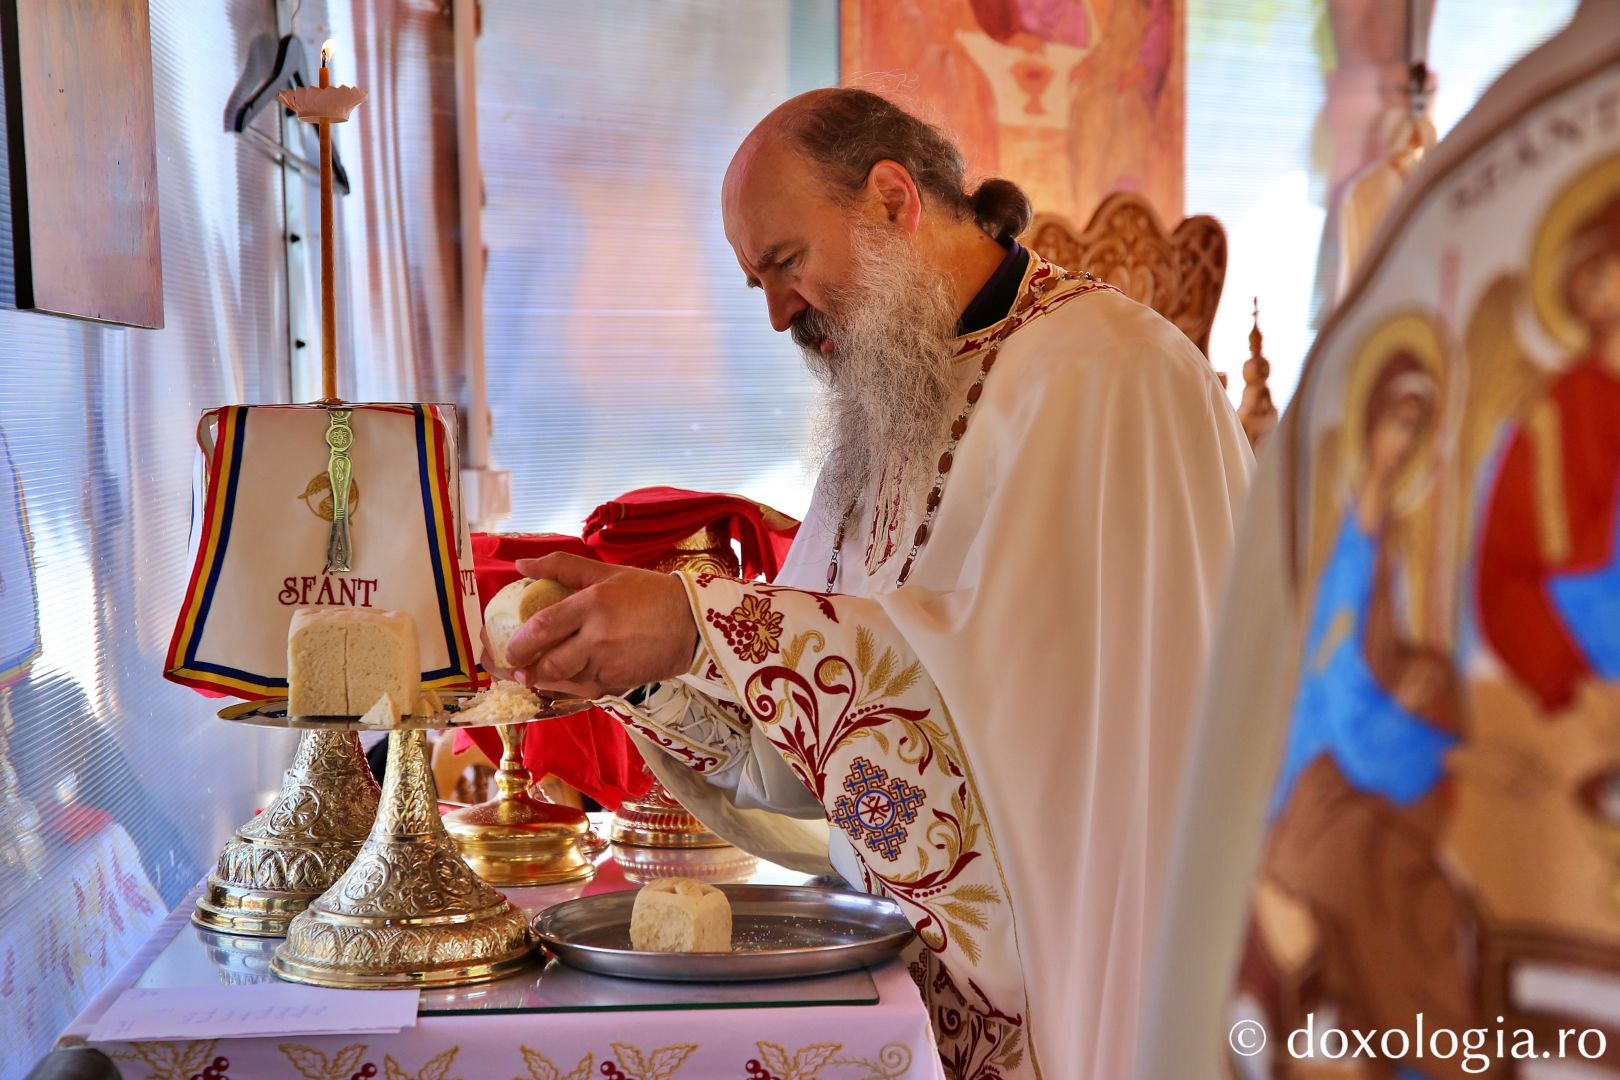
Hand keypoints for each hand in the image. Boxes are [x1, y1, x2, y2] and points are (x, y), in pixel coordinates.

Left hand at [488, 553, 699, 698]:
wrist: (693, 624)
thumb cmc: (648, 593)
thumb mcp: (607, 572)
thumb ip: (562, 567)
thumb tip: (521, 565)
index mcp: (594, 604)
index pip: (544, 626)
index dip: (519, 642)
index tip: (506, 647)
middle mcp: (600, 638)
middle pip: (550, 664)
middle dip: (526, 669)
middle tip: (514, 667)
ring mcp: (610, 665)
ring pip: (565, 681)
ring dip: (545, 680)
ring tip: (534, 673)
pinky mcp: (620, 684)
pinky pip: (584, 690)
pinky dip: (568, 686)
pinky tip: (562, 678)